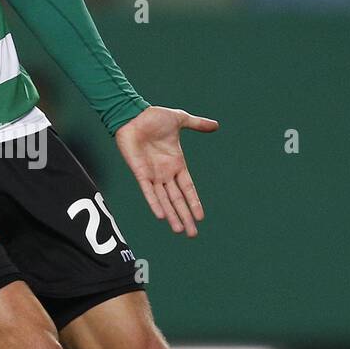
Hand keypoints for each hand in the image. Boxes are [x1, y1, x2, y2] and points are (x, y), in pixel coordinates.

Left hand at [115, 106, 218, 236]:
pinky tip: (161, 216)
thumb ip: (197, 124)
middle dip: (185, 217)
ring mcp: (153, 174)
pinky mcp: (140, 173)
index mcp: (176, 163)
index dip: (194, 202)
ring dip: (172, 215)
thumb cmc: (153, 117)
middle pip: (177, 200)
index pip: (188, 188)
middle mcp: (165, 173)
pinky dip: (155, 203)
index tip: (201, 217)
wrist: (132, 114)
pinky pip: (148, 192)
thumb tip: (216, 125)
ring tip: (179, 231)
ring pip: (165, 200)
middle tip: (192, 234)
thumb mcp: (180, 120)